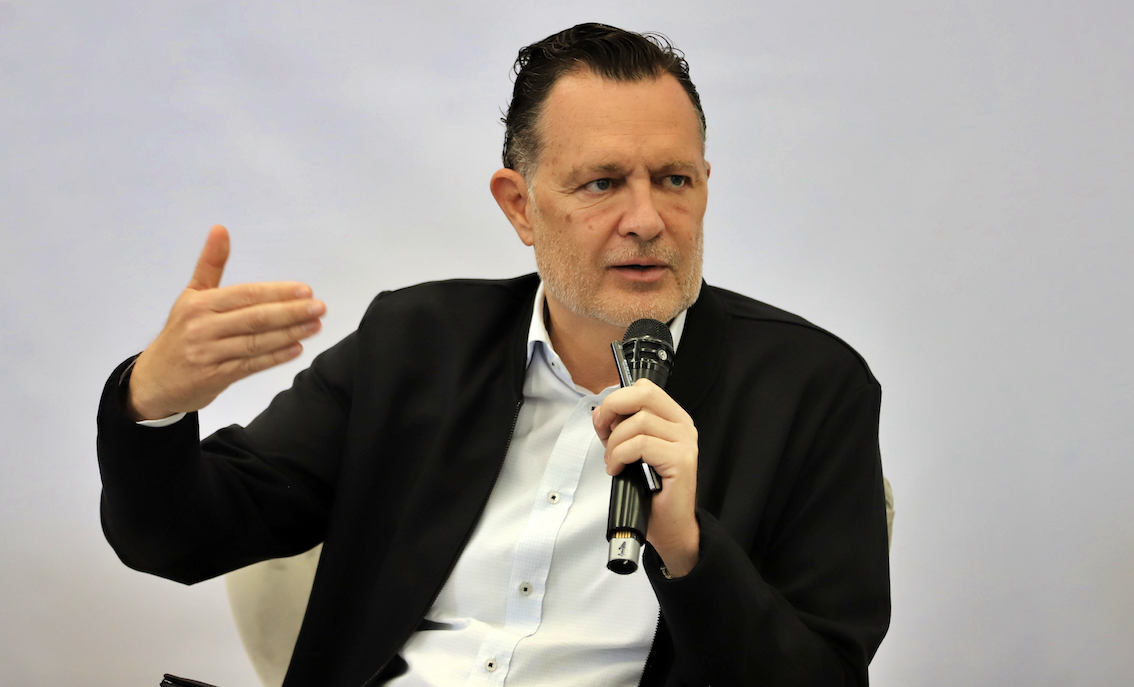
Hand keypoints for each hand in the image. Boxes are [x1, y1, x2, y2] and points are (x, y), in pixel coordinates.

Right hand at [126, 225, 324, 420]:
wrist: (155, 379)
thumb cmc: (180, 333)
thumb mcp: (191, 296)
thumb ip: (211, 265)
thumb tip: (220, 228)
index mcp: (199, 304)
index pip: (245, 294)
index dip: (277, 292)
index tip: (305, 290)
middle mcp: (202, 328)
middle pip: (254, 318)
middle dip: (291, 312)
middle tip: (319, 307)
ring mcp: (208, 354)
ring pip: (256, 342)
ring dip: (290, 334)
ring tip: (314, 326)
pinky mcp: (215, 377)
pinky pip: (251, 365)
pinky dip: (275, 357)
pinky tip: (296, 348)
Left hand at [593, 379, 699, 576]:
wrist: (669, 525)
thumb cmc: (651, 491)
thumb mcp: (632, 451)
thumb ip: (620, 428)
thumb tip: (601, 413)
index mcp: (673, 418)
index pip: (644, 388)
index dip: (618, 399)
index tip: (604, 421)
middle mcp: (683, 425)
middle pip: (643, 395)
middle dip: (613, 408)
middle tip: (602, 431)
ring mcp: (685, 442)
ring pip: (639, 422)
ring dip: (616, 442)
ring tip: (613, 461)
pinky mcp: (681, 459)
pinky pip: (642, 444)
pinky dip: (621, 455)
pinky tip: (618, 469)